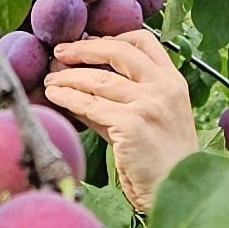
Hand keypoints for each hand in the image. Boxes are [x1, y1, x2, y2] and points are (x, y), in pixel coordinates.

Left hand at [43, 29, 199, 210]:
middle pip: (118, 52)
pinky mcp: (131, 124)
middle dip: (84, 49)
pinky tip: (55, 96)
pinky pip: (90, 105)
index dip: (113, 38)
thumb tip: (81, 87)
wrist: (178, 189)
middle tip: (60, 53)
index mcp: (173, 81)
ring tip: (50, 79)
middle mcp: (163, 87)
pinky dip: (68, 98)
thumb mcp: (150, 120)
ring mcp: (148, 104)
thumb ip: (122, 101)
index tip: (90, 43)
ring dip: (68, 76)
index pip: (144, 41)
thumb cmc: (162, 160)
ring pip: (98, 80)